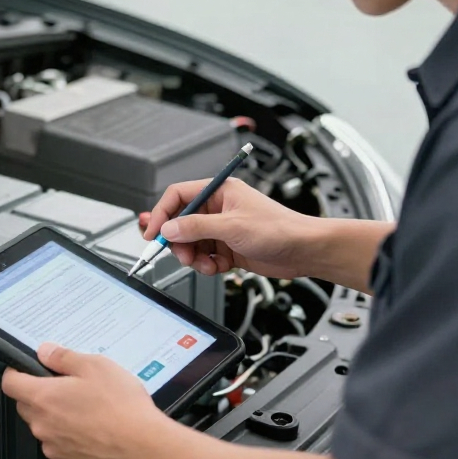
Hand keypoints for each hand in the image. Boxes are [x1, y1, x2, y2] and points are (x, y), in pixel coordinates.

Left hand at [0, 344, 167, 458]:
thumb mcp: (95, 366)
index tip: (25, 369)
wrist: (142, 446)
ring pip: (44, 426)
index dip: (15, 372)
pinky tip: (92, 428)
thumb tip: (45, 352)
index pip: (9, 383)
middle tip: (67, 385)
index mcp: (44, 397)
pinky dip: (69, 436)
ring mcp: (54, 447)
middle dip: (39, 393)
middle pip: (25, 405)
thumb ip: (63, 357)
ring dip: (56, 416)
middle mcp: (43, 425)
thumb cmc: (121, 407)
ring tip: (87, 408)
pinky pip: (59, 445)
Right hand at [143, 177, 313, 277]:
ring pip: (192, 243)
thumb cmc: (279, 229)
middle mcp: (218, 208)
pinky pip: (205, 256)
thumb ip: (196, 227)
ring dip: (194, 257)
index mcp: (219, 191)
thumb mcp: (231, 226)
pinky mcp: (228, 247)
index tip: (153, 233)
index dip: (162, 214)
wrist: (304, 251)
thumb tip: (169, 229)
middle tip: (183, 255)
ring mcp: (222, 229)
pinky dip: (208, 265)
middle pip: (181, 223)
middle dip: (180, 243)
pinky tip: (220, 267)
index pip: (178, 196)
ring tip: (206, 265)